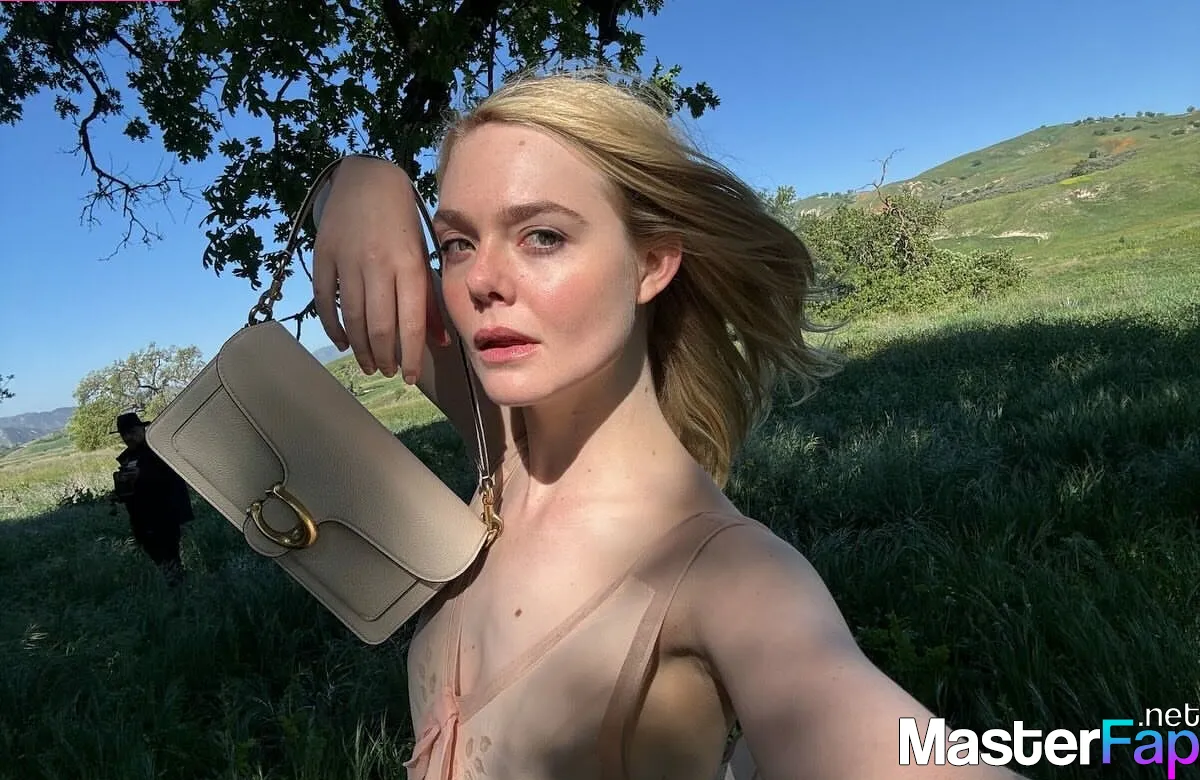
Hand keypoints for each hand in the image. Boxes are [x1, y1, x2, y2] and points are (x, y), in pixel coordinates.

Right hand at [312, 156, 450, 381]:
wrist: (367, 178)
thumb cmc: (403, 223)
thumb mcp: (423, 256)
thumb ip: (429, 300)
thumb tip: (440, 342)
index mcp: (409, 265)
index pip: (410, 323)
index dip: (410, 355)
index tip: (409, 377)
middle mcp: (378, 265)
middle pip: (378, 326)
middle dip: (384, 357)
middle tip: (388, 371)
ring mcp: (347, 260)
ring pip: (352, 318)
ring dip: (360, 348)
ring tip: (369, 364)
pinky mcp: (323, 255)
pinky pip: (325, 300)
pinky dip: (332, 326)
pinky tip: (343, 342)